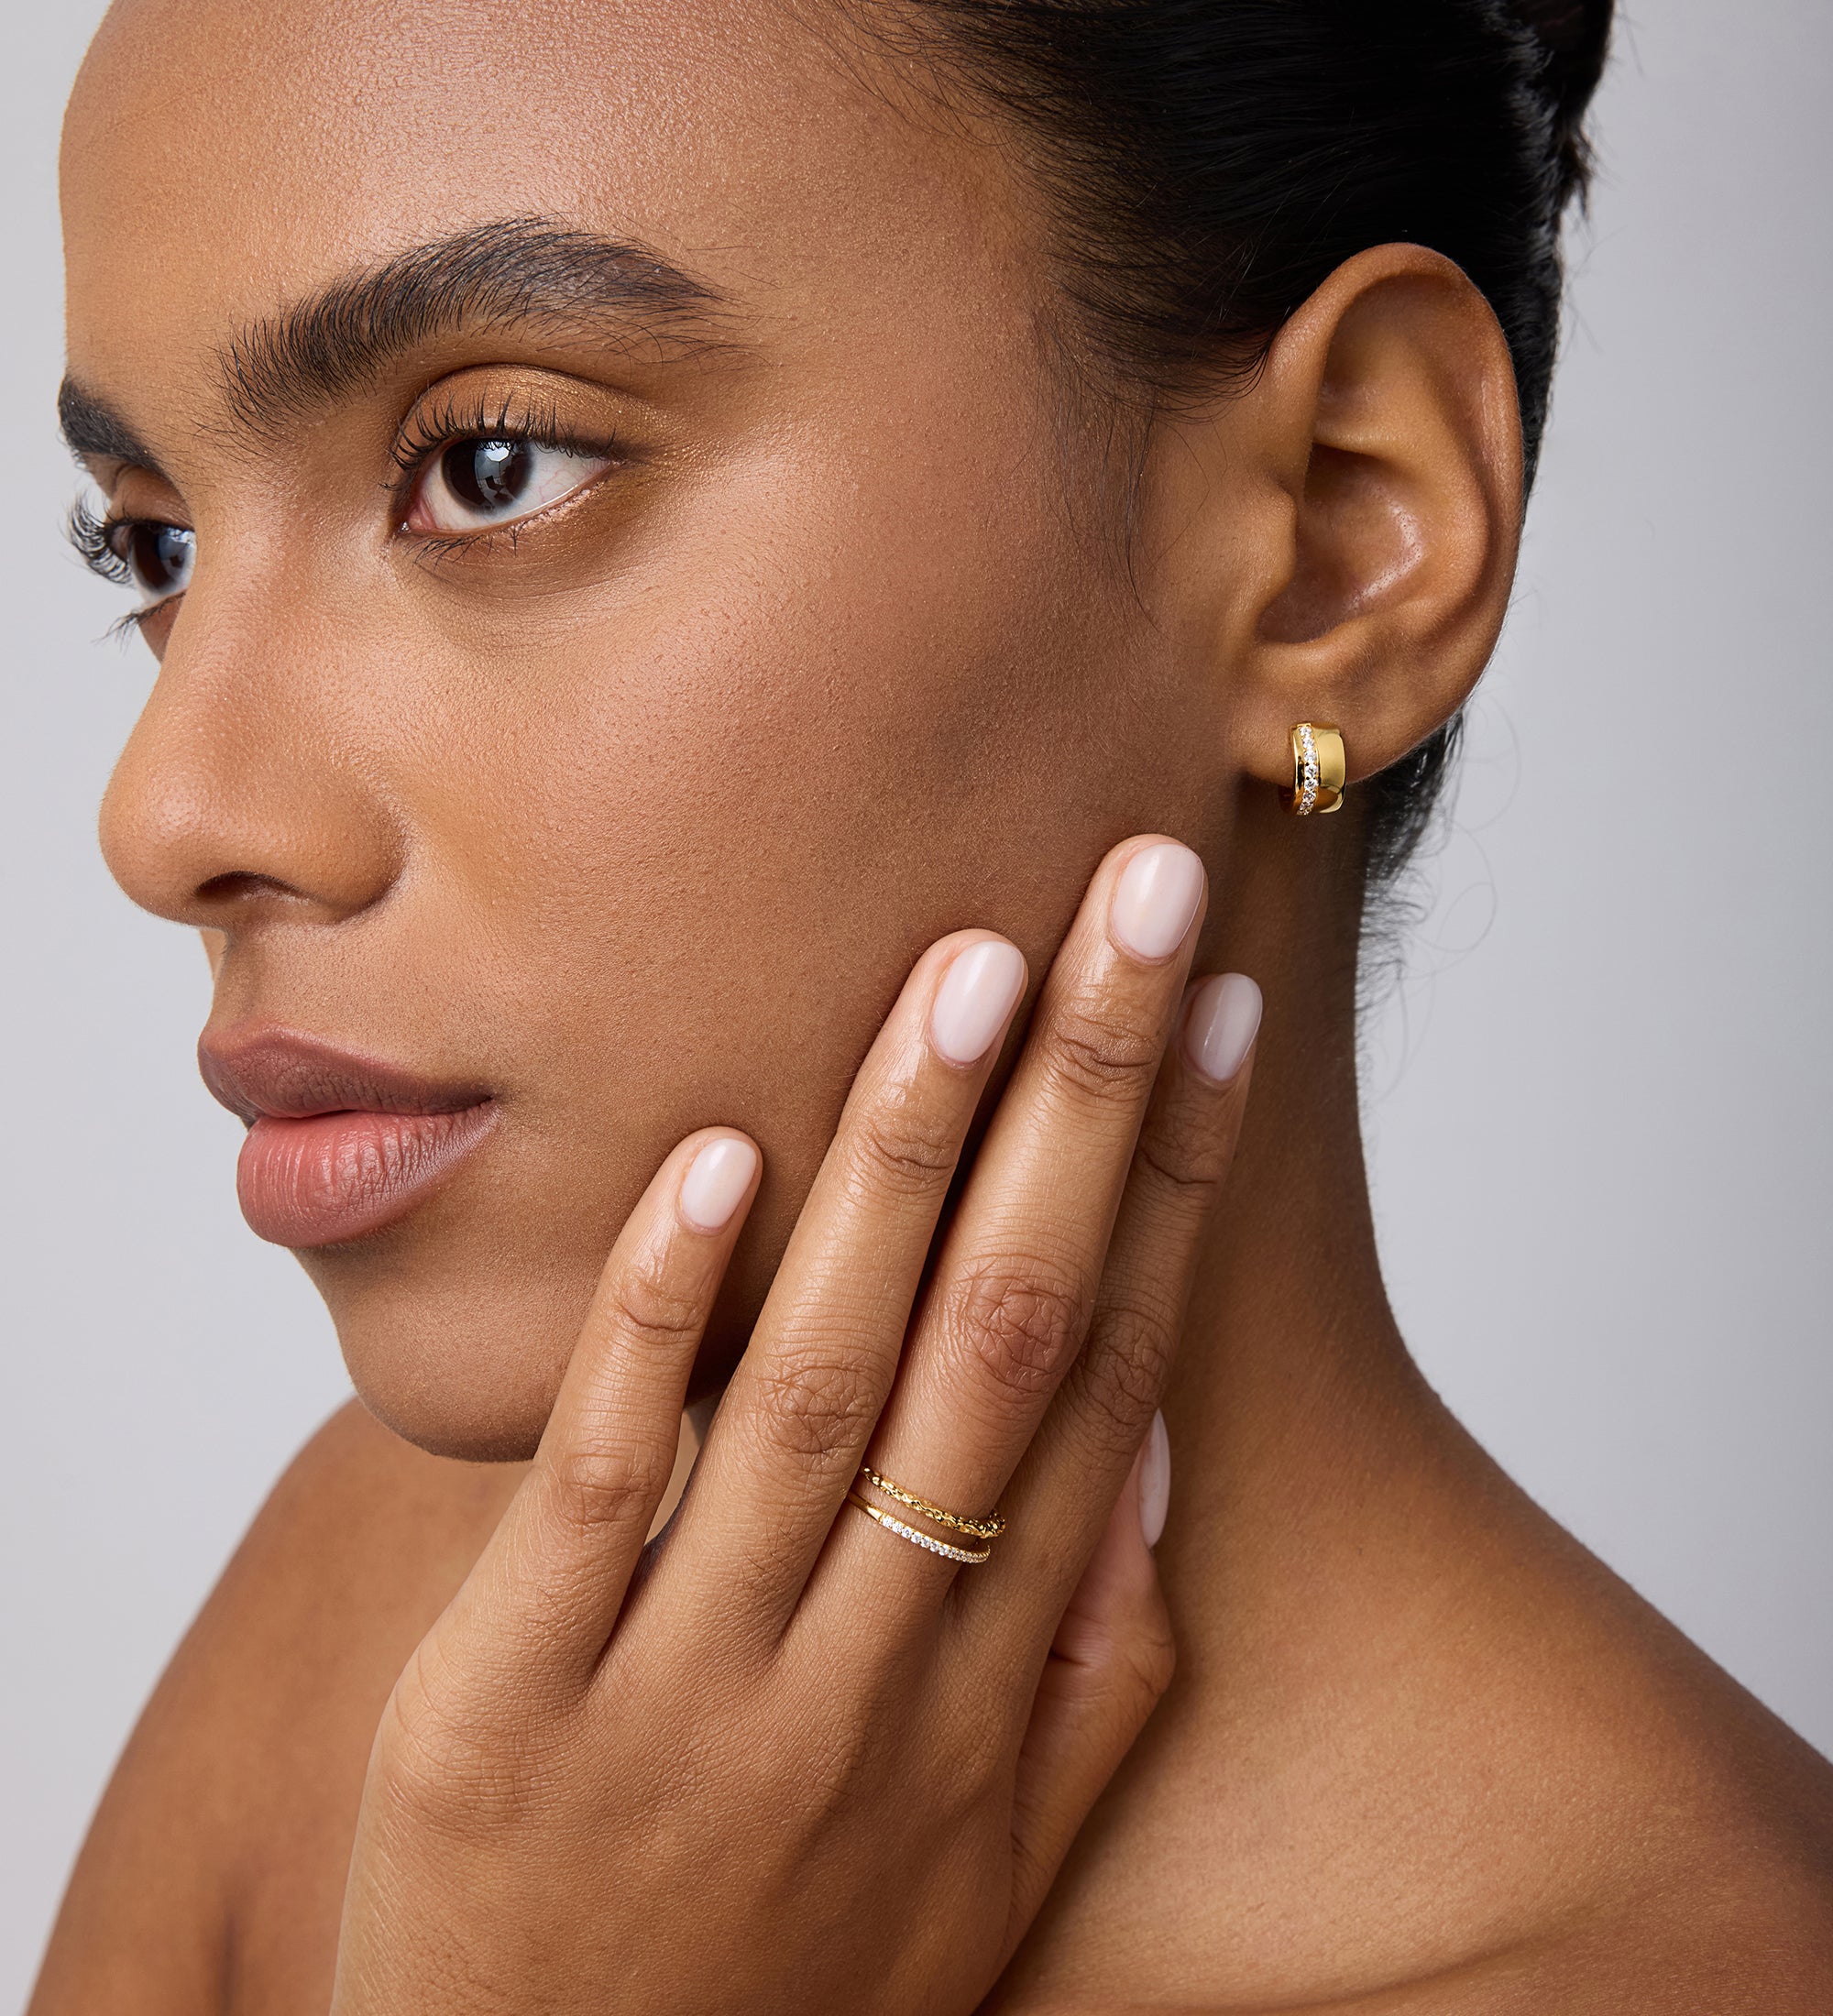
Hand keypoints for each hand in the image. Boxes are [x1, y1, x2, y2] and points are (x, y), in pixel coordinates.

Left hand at [330, 837, 1260, 2014]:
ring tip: (964, 969)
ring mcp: (696, 1684)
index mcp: (998, 1691)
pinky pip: (605, 1479)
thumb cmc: (796, 1991)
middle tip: (1132, 898)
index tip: (1217, 1011)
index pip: (1113, 1374)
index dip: (1175, 1180)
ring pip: (820, 1378)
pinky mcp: (513, 1705)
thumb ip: (1092, 1671)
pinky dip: (664, 1314)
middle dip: (1081, 1099)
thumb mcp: (993, 1871)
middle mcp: (879, 1670)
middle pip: (1005, 1335)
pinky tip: (718, 1160)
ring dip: (900, 1161)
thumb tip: (1150, 1456)